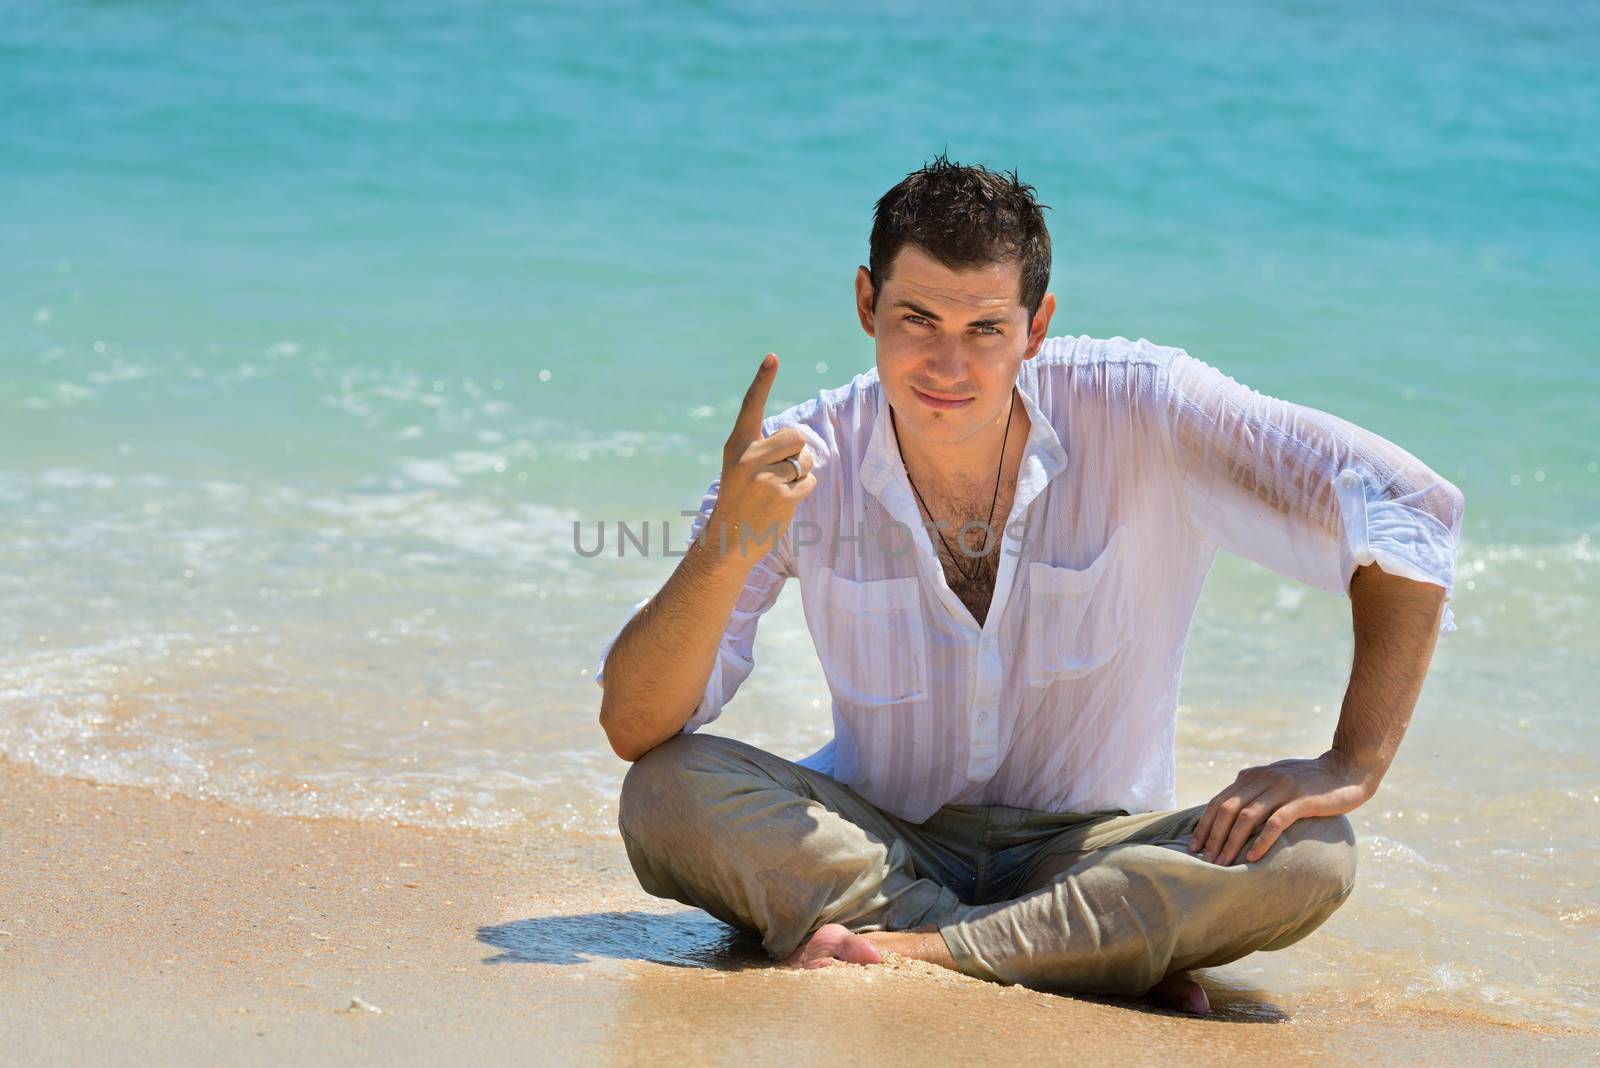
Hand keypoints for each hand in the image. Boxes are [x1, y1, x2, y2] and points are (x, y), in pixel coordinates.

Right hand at [704, 353, 815, 556]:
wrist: (729, 540)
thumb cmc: (740, 499)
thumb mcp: (741, 468)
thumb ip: (763, 448)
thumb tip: (799, 441)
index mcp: (737, 446)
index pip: (750, 406)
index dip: (762, 380)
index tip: (772, 356)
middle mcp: (748, 458)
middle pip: (795, 436)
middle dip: (797, 451)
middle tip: (780, 470)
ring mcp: (765, 478)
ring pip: (805, 460)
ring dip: (800, 473)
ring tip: (777, 489)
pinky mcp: (782, 497)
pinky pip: (809, 481)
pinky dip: (803, 490)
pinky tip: (783, 502)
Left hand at [1187, 750, 1372, 866]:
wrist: (1347, 768)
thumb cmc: (1311, 778)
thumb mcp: (1277, 775)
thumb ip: (1256, 782)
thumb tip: (1235, 790)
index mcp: (1253, 776)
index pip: (1218, 801)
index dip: (1204, 824)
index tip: (1194, 847)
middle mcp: (1263, 780)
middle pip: (1227, 809)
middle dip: (1213, 837)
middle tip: (1206, 861)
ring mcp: (1281, 789)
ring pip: (1246, 817)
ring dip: (1231, 842)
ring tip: (1223, 863)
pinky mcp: (1301, 801)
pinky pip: (1275, 822)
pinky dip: (1261, 840)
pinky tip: (1252, 857)